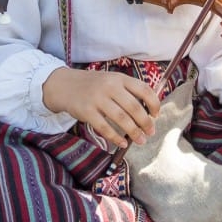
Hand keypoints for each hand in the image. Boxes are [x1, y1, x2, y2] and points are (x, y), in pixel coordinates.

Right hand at [42, 68, 160, 147]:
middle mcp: (110, 86)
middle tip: (150, 132)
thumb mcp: (112, 80)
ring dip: (134, 132)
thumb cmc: (94, 85)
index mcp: (120, 78)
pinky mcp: (87, 111)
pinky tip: (123, 143)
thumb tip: (149, 111)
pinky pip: (105, 128)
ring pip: (122, 119)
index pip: (144, 89)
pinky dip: (116, 138)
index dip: (154, 104)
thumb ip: (128, 91)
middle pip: (134, 107)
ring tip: (141, 140)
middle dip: (146, 122)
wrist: (65, 85)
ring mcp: (97, 99)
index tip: (156, 115)